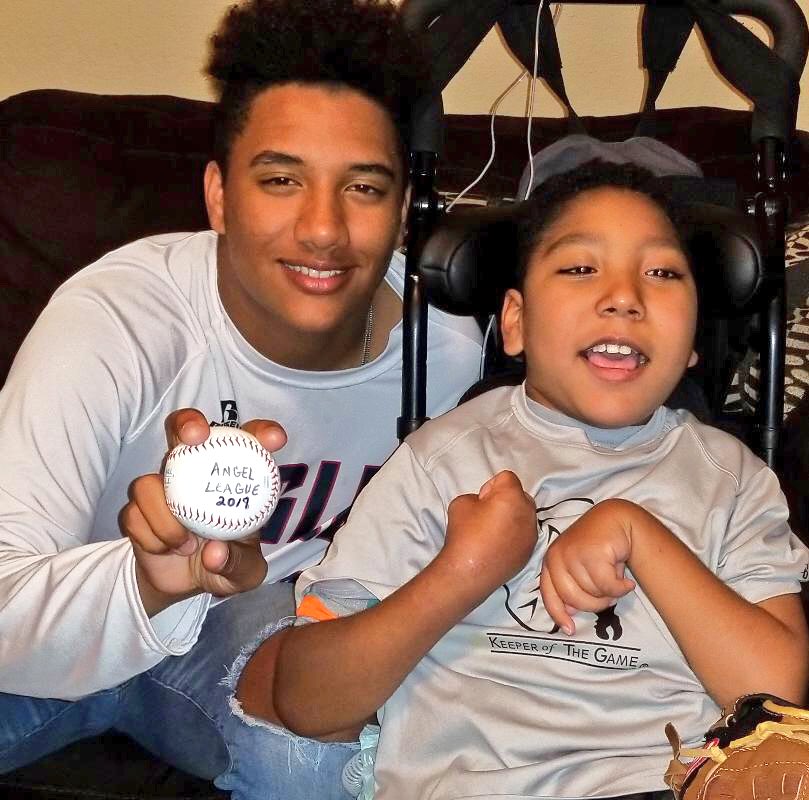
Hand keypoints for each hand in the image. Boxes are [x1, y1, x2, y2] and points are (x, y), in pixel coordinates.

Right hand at [119, 408, 286, 615]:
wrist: (184, 584)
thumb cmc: (226, 564)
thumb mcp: (244, 572)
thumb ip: (237, 564)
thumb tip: (214, 553)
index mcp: (233, 475)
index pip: (249, 440)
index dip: (261, 431)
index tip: (274, 440)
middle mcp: (196, 470)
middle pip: (184, 428)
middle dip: (187, 424)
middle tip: (195, 438)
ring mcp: (163, 487)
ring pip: (148, 483)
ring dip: (165, 517)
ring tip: (185, 544)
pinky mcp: (138, 510)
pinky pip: (134, 515)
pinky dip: (152, 537)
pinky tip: (167, 550)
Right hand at [440, 470, 537, 603]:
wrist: (468, 572)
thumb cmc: (464, 533)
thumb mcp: (461, 502)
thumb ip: (478, 497)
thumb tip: (486, 505)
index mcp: (512, 496)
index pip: (507, 477)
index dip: (490, 486)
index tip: (480, 502)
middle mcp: (528, 512)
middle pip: (520, 495)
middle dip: (506, 500)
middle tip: (487, 515)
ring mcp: (532, 533)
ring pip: (524, 515)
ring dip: (511, 517)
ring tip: (493, 532)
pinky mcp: (530, 550)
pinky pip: (524, 533)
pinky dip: (514, 534)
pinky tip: (498, 545)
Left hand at [540, 499, 636, 634]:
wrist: (617, 518)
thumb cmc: (599, 546)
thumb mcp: (581, 567)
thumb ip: (573, 586)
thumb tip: (569, 611)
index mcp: (551, 561)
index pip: (549, 595)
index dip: (558, 615)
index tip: (570, 630)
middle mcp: (557, 556)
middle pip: (573, 599)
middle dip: (594, 604)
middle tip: (608, 596)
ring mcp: (573, 553)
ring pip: (592, 593)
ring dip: (609, 594)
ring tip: (616, 579)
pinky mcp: (592, 552)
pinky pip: (608, 586)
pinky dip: (621, 589)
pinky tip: (627, 581)